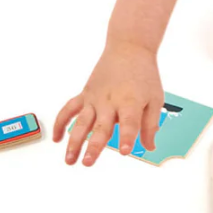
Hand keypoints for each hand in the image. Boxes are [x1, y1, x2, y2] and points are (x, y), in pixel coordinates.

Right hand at [52, 40, 163, 165]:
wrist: (129, 49)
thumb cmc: (144, 75)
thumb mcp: (155, 98)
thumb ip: (151, 124)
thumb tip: (149, 147)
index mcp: (130, 102)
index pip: (129, 123)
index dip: (127, 137)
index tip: (124, 151)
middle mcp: (110, 102)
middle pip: (101, 127)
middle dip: (94, 146)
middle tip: (88, 163)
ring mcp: (95, 98)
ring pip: (81, 122)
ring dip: (74, 141)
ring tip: (69, 160)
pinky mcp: (85, 94)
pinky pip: (69, 109)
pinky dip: (60, 122)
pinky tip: (56, 139)